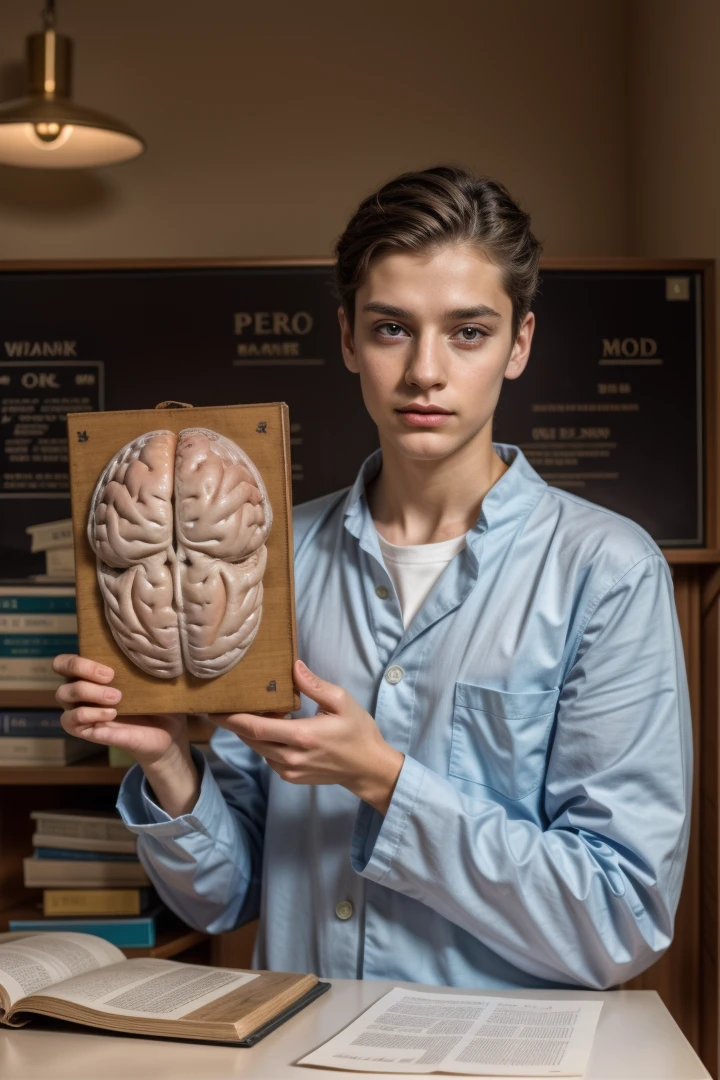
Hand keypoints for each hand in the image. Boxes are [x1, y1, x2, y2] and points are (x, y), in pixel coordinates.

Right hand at [52, 653, 188, 769]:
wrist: (167, 732)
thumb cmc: (157, 699)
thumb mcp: (152, 679)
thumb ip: (144, 664)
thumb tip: (147, 649)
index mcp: (91, 675)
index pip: (64, 663)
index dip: (76, 662)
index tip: (109, 669)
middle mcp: (80, 693)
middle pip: (63, 678)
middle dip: (85, 674)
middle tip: (112, 678)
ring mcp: (81, 712)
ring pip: (64, 697)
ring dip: (89, 694)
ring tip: (116, 699)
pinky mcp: (88, 732)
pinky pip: (73, 723)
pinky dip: (91, 716)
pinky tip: (112, 714)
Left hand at [215, 659, 403, 814]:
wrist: (367, 768)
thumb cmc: (357, 732)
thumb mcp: (342, 702)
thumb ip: (314, 685)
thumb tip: (293, 666)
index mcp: (302, 736)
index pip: (255, 728)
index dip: (230, 718)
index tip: (213, 707)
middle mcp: (291, 757)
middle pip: (249, 738)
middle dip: (234, 722)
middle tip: (221, 703)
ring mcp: (289, 770)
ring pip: (257, 748)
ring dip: (250, 731)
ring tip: (249, 710)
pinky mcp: (290, 776)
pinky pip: (267, 757)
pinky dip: (263, 741)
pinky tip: (272, 727)